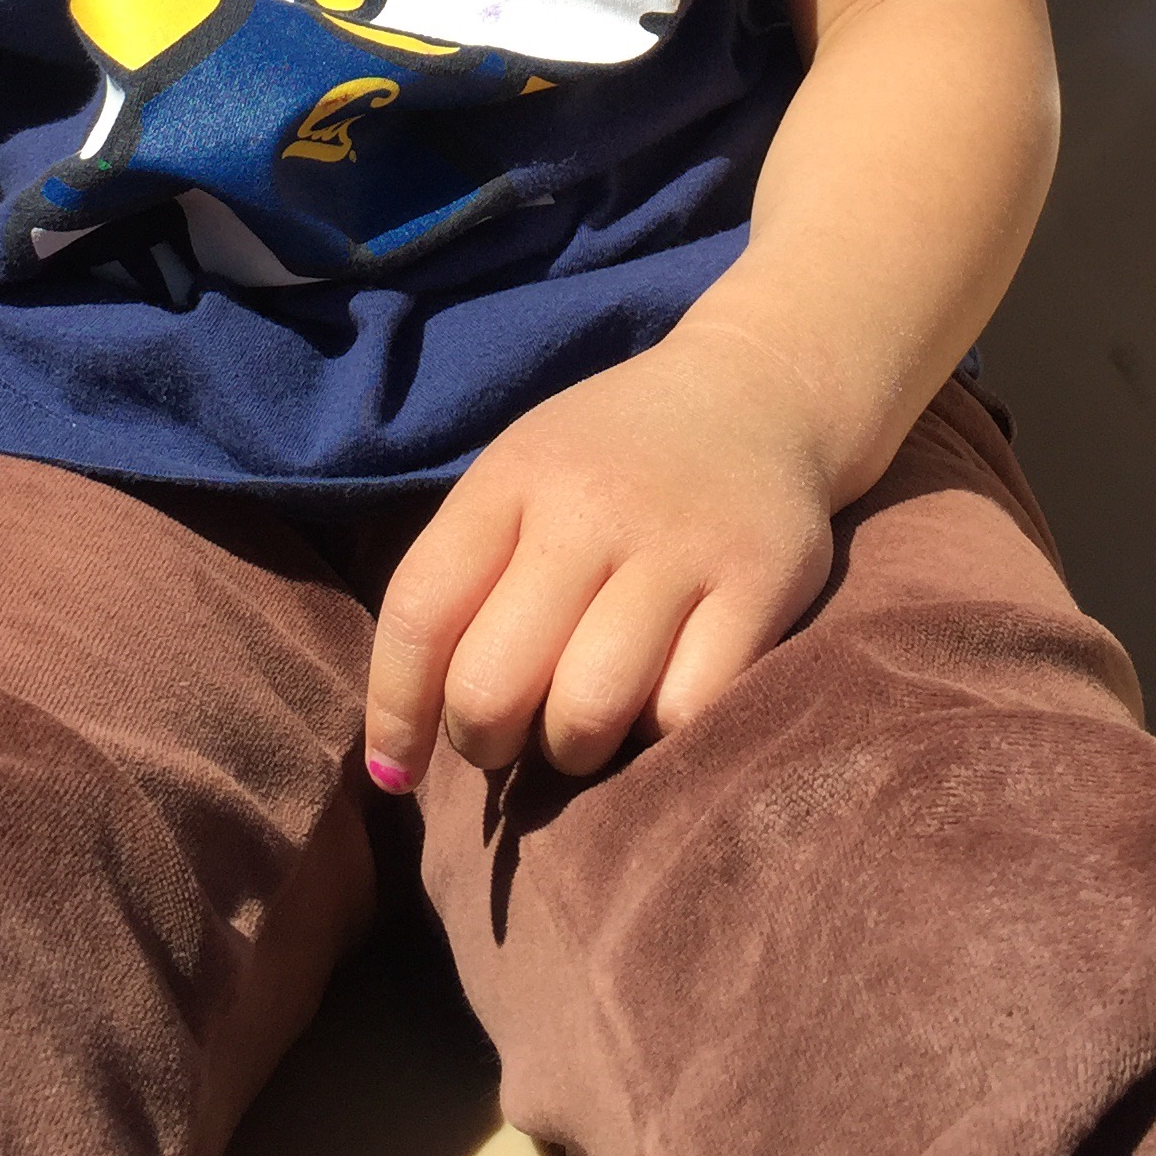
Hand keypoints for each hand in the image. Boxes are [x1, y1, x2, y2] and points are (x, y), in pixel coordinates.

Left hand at [363, 323, 840, 787]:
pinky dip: (661, 734)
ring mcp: (678, 545)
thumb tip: (400, 746)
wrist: (760, 387)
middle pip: (492, 682)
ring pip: (586, 711)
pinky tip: (659, 701)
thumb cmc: (613, 460)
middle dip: (484, 740)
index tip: (395, 769)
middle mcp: (589, 506)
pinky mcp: (760, 582)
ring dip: (571, 749)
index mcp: (514, 476)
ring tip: (583, 722)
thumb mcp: (524, 478)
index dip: (394, 710)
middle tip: (511, 732)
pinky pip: (686, 712)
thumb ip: (465, 581)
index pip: (419, 610)